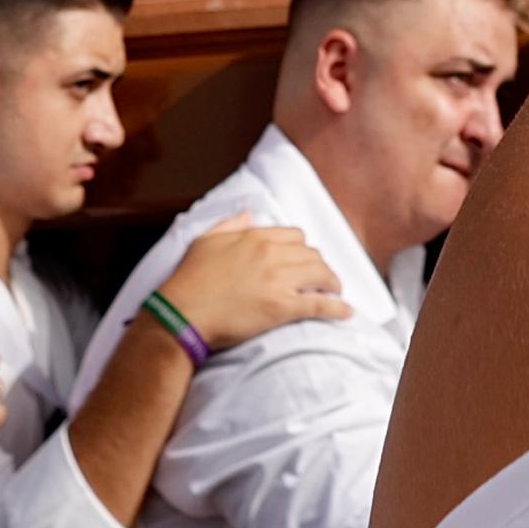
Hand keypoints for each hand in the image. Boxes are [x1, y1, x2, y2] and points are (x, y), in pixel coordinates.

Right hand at [151, 214, 351, 350]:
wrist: (182, 313)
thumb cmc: (189, 280)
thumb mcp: (205, 240)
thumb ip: (230, 223)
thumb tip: (249, 213)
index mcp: (255, 237)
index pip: (295, 236)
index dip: (303, 250)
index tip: (304, 261)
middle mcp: (271, 254)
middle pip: (313, 255)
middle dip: (320, 267)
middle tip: (321, 279)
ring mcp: (279, 280)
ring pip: (321, 275)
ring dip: (332, 284)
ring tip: (334, 293)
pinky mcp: (282, 307)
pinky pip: (319, 304)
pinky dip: (337, 307)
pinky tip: (346, 312)